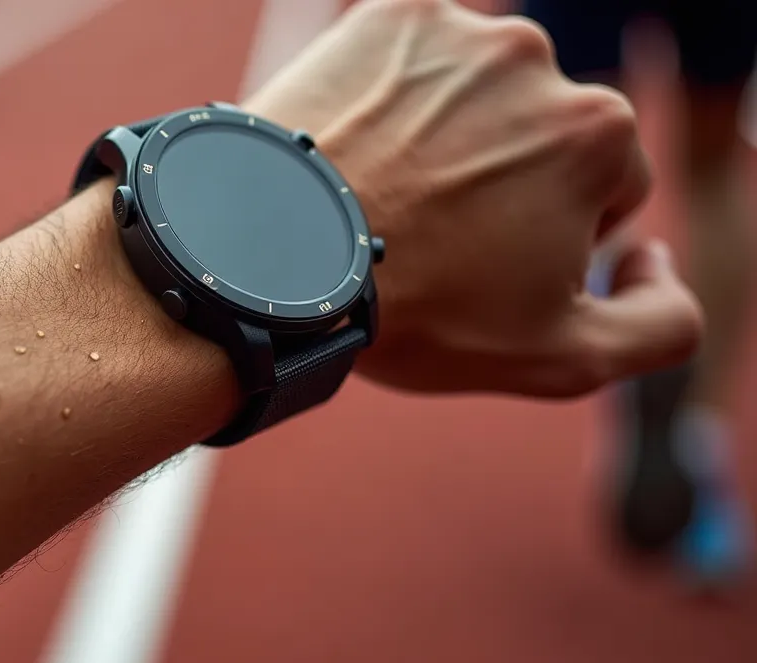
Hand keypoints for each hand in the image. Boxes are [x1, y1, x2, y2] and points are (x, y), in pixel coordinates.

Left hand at [243, 0, 701, 396]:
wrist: (267, 259)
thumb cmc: (413, 312)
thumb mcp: (562, 359)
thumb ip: (662, 323)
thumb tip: (655, 260)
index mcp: (598, 133)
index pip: (605, 187)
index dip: (550, 238)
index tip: (482, 263)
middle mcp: (536, 61)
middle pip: (541, 133)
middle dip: (505, 181)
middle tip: (428, 233)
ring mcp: (454, 33)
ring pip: (474, 95)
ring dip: (449, 136)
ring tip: (385, 195)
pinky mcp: (383, 18)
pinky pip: (409, 60)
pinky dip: (393, 98)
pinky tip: (358, 149)